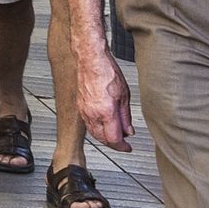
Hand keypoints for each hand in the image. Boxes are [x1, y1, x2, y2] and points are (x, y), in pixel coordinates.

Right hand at [74, 28, 133, 150]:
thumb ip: (126, 116)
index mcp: (106, 112)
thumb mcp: (124, 95)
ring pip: (94, 133)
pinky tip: (103, 125)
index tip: (128, 147)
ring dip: (104, 137)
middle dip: (114, 144)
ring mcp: (84, 111)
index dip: (122, 147)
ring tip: (115, 134)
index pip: (114, 139)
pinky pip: (88, 124)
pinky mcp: (80, 106)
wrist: (90, 60)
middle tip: (123, 143)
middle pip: (102, 139)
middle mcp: (92, 114)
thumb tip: (128, 130)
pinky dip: (96, 129)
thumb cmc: (107, 72)